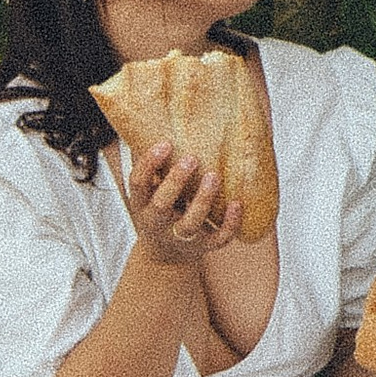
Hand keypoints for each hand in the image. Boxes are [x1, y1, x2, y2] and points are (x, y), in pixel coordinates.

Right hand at [124, 139, 241, 270]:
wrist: (165, 254)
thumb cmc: (159, 211)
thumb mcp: (148, 192)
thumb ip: (152, 166)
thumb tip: (152, 121)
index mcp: (142, 203)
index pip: (138, 183)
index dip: (148, 164)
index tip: (165, 144)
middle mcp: (157, 222)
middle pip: (162, 204)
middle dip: (176, 181)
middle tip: (191, 158)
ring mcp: (180, 237)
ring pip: (190, 222)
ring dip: (202, 200)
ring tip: (214, 176)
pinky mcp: (203, 247)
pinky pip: (217, 239)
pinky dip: (229, 224)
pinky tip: (237, 203)